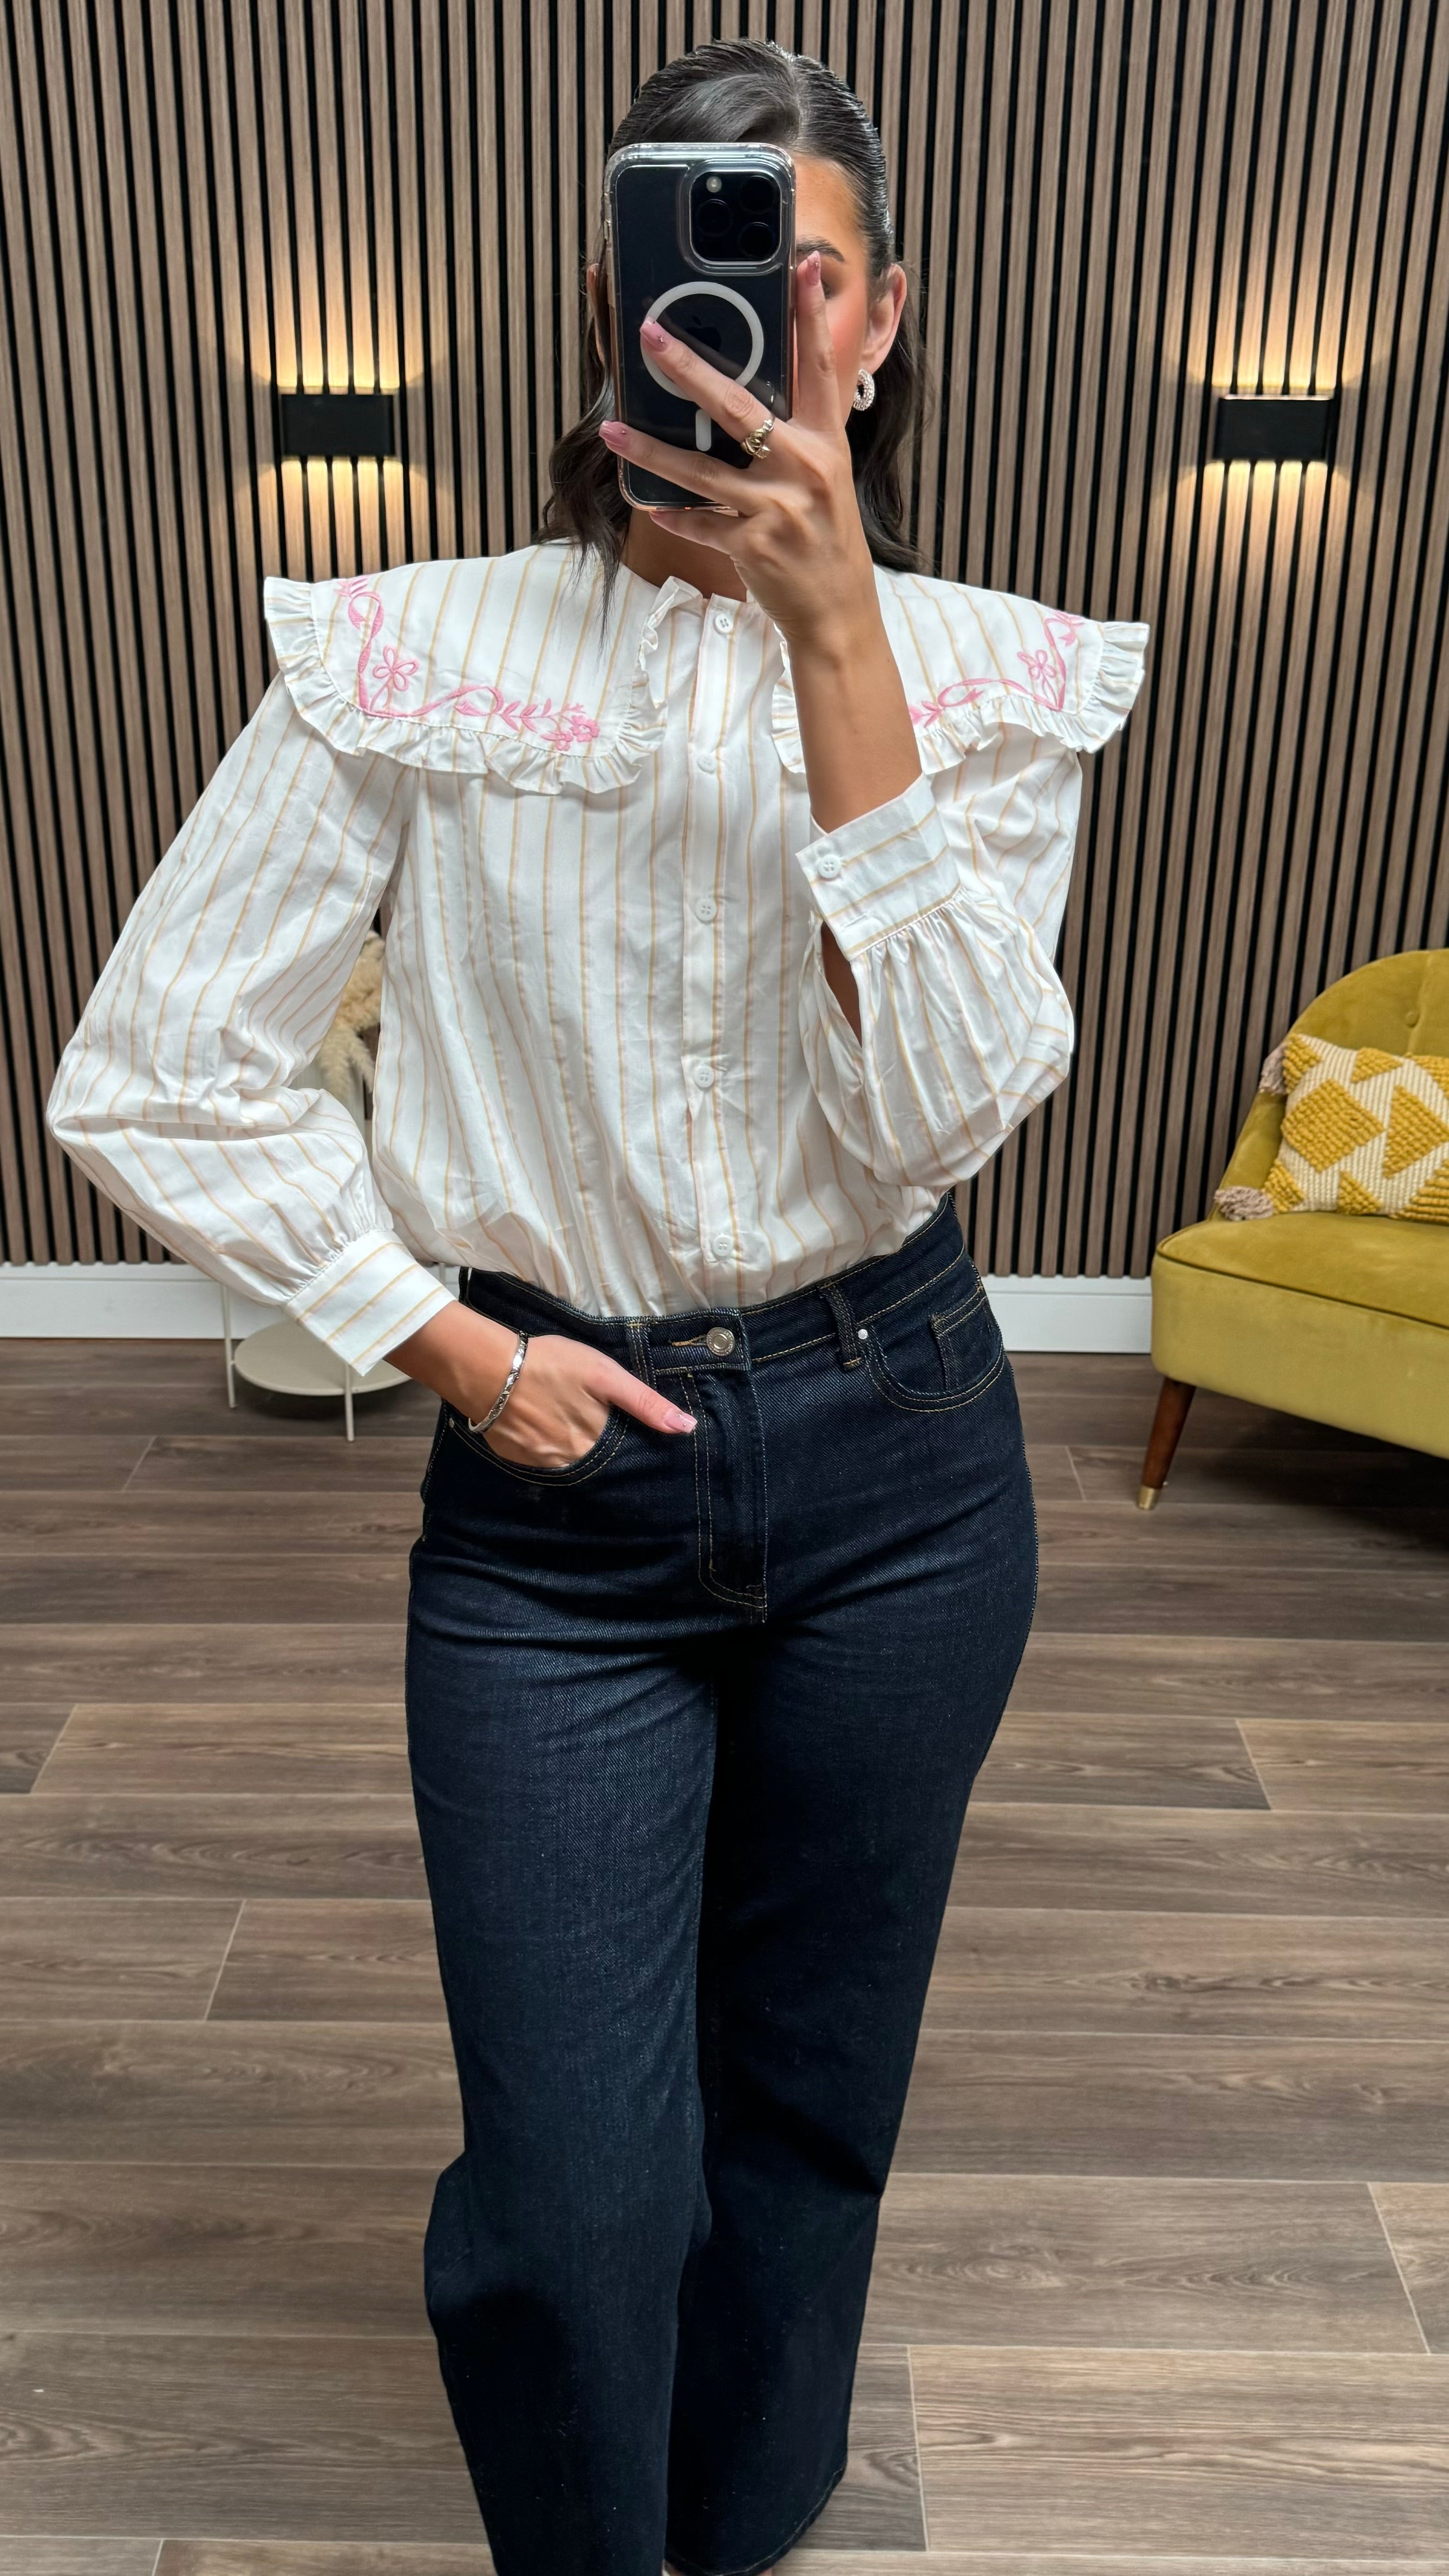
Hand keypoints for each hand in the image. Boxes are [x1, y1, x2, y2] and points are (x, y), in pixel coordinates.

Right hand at [388, 1305, 694, 1468]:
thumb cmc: (550, 1364)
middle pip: (596, 1463)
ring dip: (575, 1451)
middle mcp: (569, 1460)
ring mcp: (539, 1461)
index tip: (633, 1438)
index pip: (623, 1457)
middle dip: (603, 1450)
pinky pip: (540, 1460)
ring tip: (568, 1422)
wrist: (485, 1367)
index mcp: (594, 1441)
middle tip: (594, 1423)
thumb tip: (686, 1428)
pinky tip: (543, 1425)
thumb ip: (645, 1404)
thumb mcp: (605, 1375)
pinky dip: (546, 1447)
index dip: (630, 1448)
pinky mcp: (515, 1457)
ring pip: (569, 1463)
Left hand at [598, 251, 880, 652]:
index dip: (810, 313)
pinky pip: (700, 523)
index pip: (819, 367)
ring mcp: (779, 508)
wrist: (838, 613)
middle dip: (689, 368)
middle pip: (740, 406)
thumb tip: (748, 402)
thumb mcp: (824, 480)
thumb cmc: (825, 541)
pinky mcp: (755, 546)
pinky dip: (674, 516)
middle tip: (650, 334)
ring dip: (651, 450)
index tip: (801, 264)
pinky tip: (650, 506)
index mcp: (826, 443)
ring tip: (612, 429)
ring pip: (701, 470)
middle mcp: (805, 468)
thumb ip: (794, 438)